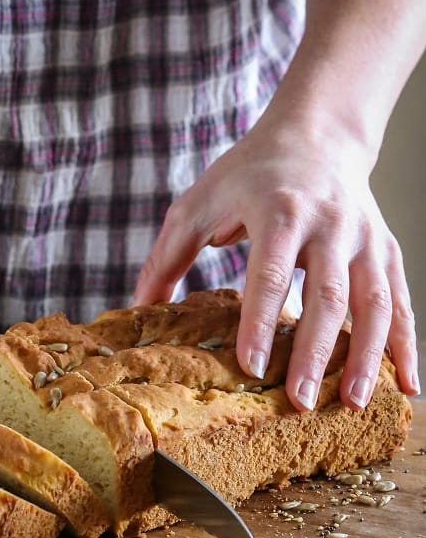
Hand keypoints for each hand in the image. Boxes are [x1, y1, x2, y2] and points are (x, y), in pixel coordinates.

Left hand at [132, 111, 418, 409]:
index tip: (251, 367)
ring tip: (353, 403)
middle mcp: (330, 224)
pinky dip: (406, 345)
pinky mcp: (386, 250)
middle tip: (301, 401)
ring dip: (368, 357)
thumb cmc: (250, 173)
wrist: (317, 134)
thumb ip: (168, 255)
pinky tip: (406, 385)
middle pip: (328, 295)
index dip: (260, 323)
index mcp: (280, 210)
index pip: (270, 274)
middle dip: (317, 353)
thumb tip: (138, 308)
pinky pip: (401, 302)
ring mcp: (365, 238)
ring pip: (375, 302)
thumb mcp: (200, 201)